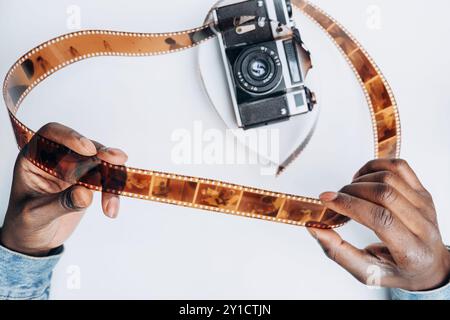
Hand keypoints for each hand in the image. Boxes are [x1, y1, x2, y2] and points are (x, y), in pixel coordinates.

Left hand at [0, 123, 127, 256]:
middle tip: (118, 160)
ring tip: (111, 203)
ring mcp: (75, 170)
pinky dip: (112, 194)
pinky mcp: (89, 182)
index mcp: (35, 158)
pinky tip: (111, 210)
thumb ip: (61, 203)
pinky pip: (107, 181)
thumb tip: (85, 193)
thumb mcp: (36, 215)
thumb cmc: (25, 224)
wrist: (34, 241)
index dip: (70, 136)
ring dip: (112, 179)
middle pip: (84, 146)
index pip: (52, 135)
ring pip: (101, 163)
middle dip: (103, 153)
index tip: (88, 149)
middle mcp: (57, 160)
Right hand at [309, 159, 449, 290]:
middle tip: (335, 199)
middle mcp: (423, 226)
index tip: (327, 200)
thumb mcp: (365, 272)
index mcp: (411, 252)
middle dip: (351, 192)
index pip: (381, 219)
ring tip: (349, 192)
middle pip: (385, 194)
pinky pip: (399, 166)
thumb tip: (314, 228)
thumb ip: (338, 252)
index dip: (351, 205)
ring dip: (361, 180)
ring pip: (390, 177)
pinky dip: (375, 165)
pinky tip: (363, 178)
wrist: (428, 266)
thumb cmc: (396, 270)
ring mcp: (425, 206)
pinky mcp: (423, 192)